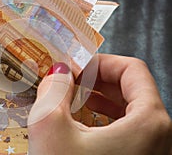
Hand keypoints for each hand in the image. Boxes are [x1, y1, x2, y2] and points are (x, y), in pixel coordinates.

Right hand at [28, 54, 171, 154]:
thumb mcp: (51, 129)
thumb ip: (53, 90)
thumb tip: (58, 71)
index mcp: (149, 122)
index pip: (132, 70)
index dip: (99, 63)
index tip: (75, 68)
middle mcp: (159, 136)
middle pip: (132, 89)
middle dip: (97, 81)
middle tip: (71, 81)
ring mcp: (151, 152)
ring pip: (129, 110)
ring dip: (99, 99)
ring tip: (74, 99)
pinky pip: (127, 130)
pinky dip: (105, 119)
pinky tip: (83, 123)